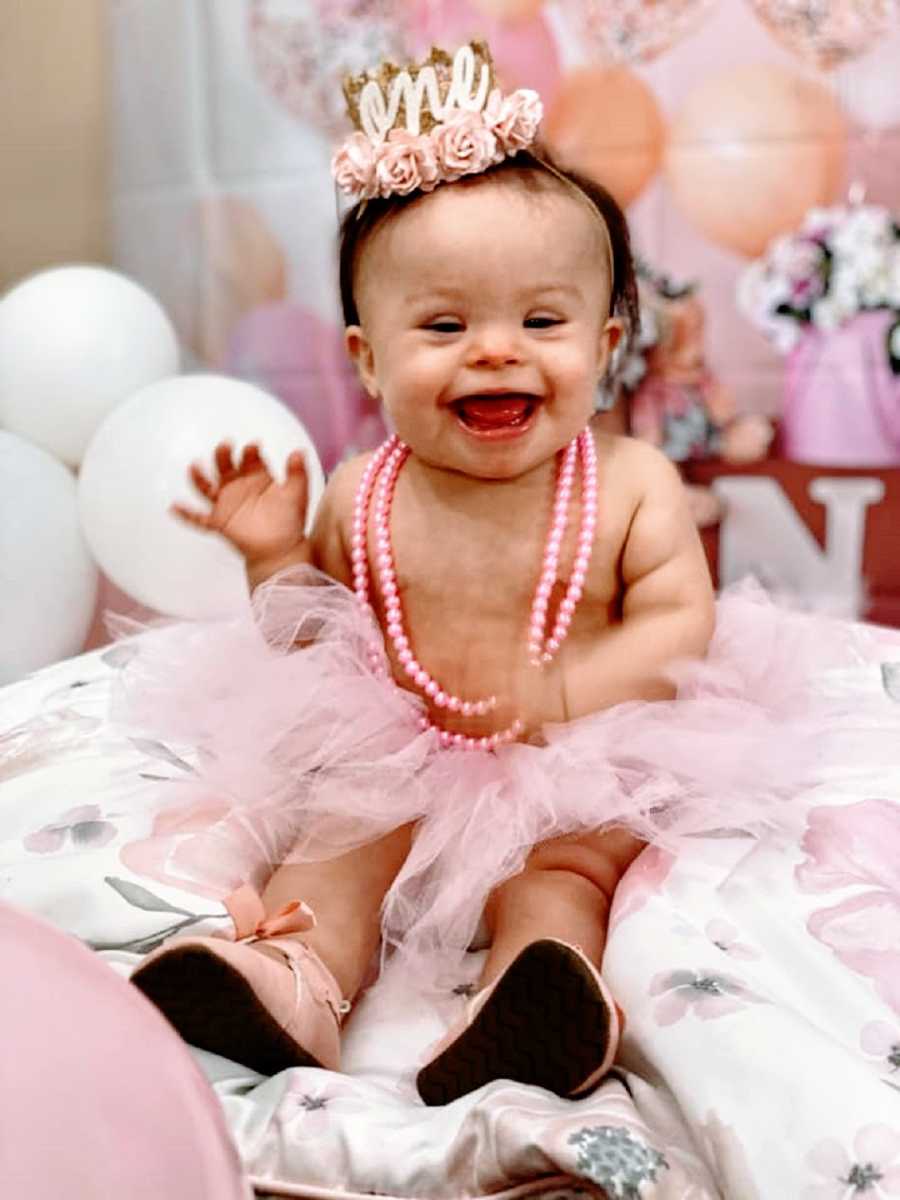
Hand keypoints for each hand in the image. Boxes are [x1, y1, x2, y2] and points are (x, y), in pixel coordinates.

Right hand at [171, 441, 308, 564]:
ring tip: (194, 466)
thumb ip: (297, 473)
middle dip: (223, 455)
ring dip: (199, 476)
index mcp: (256, 476)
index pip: (250, 459)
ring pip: (207, 487)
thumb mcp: (296, 494)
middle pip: (225, 466)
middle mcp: (238, 486)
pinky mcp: (219, 522)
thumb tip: (299, 451)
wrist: (281, 548)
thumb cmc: (289, 520)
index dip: (250, 452)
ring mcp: (226, 503)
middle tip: (225, 445)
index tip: (253, 447)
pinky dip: (186, 514)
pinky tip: (174, 507)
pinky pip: (198, 518)